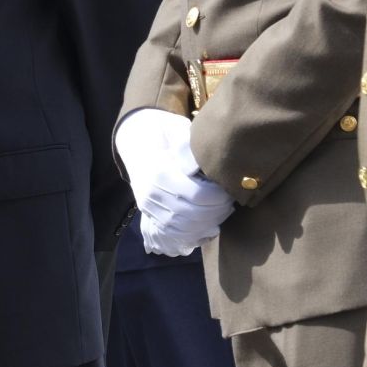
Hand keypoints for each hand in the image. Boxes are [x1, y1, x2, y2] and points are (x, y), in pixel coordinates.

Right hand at [116, 109, 234, 255]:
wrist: (137, 142)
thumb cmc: (164, 134)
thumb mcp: (177, 131)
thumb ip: (189, 147)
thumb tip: (201, 165)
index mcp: (160, 172)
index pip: (196, 195)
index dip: (218, 198)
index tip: (228, 190)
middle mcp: (152, 193)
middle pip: (191, 215)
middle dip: (216, 212)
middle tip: (229, 203)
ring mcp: (149, 206)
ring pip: (182, 228)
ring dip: (207, 225)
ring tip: (221, 213)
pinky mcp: (150, 214)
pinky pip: (172, 234)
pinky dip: (193, 236)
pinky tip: (208, 228)